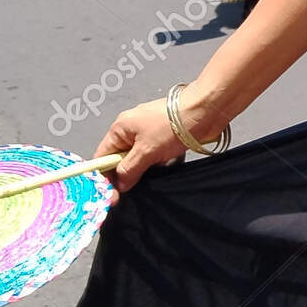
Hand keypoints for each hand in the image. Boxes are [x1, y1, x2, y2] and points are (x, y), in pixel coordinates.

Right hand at [93, 85, 228, 192]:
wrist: (205, 110)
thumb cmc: (171, 126)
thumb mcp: (146, 151)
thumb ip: (129, 169)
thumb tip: (119, 185)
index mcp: (120, 128)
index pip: (102, 156)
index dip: (104, 177)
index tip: (111, 196)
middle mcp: (131, 130)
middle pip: (121, 159)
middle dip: (128, 175)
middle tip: (134, 190)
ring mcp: (149, 133)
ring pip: (140, 159)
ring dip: (146, 170)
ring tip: (154, 175)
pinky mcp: (164, 137)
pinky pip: (155, 156)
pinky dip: (160, 164)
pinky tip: (168, 166)